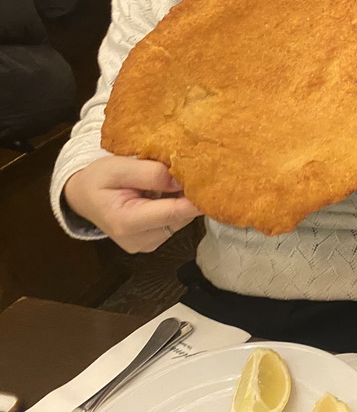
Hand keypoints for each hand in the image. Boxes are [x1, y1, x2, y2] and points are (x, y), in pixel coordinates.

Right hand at [63, 156, 200, 253]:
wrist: (84, 195)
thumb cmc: (98, 179)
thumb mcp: (118, 167)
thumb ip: (150, 173)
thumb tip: (181, 180)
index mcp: (126, 223)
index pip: (173, 213)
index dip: (196, 199)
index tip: (217, 185)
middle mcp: (139, 240)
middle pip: (181, 217)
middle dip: (190, 194)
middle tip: (198, 169)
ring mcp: (148, 243)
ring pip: (182, 219)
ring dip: (184, 199)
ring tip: (178, 177)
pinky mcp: (154, 240)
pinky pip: (176, 221)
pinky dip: (177, 204)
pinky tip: (172, 189)